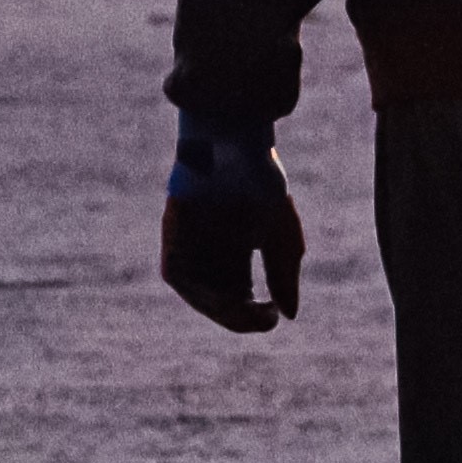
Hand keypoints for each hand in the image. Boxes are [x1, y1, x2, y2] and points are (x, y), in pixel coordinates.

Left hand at [162, 114, 305, 331]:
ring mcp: (190, 247)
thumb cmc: (261, 181)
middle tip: (263, 318)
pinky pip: (180, 278)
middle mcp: (210, 253)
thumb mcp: (281, 234)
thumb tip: (288, 314)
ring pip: (200, 295)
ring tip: (247, 310)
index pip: (240, 297)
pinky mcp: (173, 238)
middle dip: (241, 317)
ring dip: (223, 310)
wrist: (235, 144)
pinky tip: (225, 296)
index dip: (255, 315)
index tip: (274, 315)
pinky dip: (200, 292)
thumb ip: (283, 274)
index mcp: (235, 252)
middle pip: (220, 301)